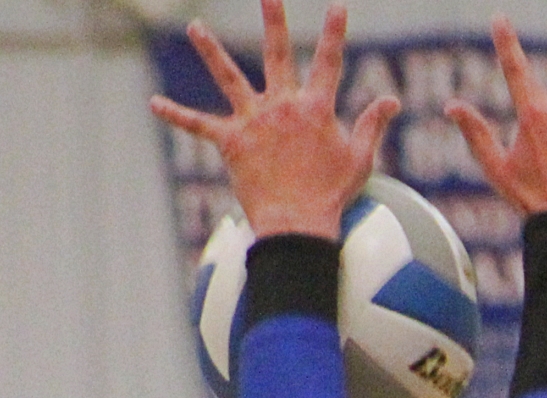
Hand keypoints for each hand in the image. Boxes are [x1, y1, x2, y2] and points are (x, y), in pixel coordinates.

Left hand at [150, 1, 398, 240]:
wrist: (298, 226)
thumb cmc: (331, 197)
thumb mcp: (360, 160)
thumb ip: (372, 125)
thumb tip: (392, 100)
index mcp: (315, 109)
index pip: (329, 63)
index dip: (334, 33)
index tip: (337, 5)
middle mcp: (282, 106)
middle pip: (277, 53)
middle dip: (273, 19)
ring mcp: (254, 122)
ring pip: (229, 78)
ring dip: (211, 51)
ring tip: (196, 28)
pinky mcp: (231, 143)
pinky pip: (199, 125)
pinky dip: (177, 114)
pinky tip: (154, 103)